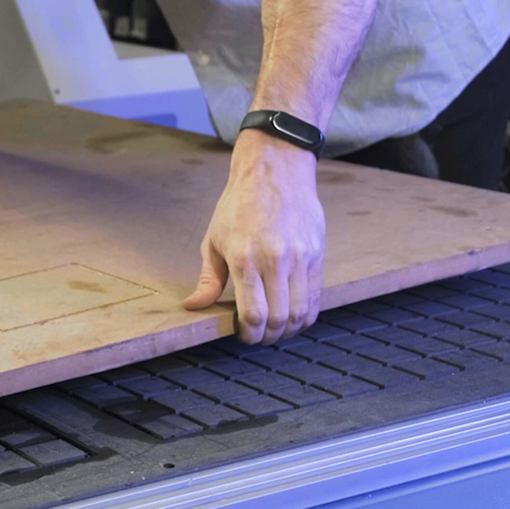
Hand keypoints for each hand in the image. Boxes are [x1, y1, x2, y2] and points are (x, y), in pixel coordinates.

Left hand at [182, 133, 324, 344]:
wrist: (274, 171)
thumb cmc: (238, 206)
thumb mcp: (214, 240)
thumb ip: (208, 279)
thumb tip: (194, 306)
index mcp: (245, 258)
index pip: (254, 314)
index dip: (249, 334)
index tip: (244, 335)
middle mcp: (275, 260)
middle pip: (279, 319)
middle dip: (268, 337)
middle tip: (259, 337)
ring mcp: (299, 257)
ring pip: (301, 312)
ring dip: (288, 330)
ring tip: (277, 330)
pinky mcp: (316, 254)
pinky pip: (315, 297)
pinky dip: (306, 315)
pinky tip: (294, 316)